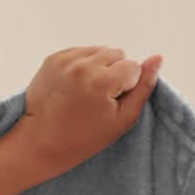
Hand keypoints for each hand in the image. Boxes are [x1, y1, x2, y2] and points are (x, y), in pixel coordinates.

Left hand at [18, 45, 162, 174]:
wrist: (36, 144)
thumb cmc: (81, 139)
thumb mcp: (120, 122)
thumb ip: (143, 89)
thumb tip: (158, 58)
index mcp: (102, 80)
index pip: (132, 67)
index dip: (125, 87)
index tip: (108, 104)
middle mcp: (84, 64)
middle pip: (117, 54)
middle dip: (112, 73)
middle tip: (96, 100)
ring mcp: (66, 60)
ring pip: (99, 51)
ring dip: (97, 67)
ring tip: (84, 93)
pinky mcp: (53, 59)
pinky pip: (80, 52)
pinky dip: (81, 66)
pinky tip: (72, 87)